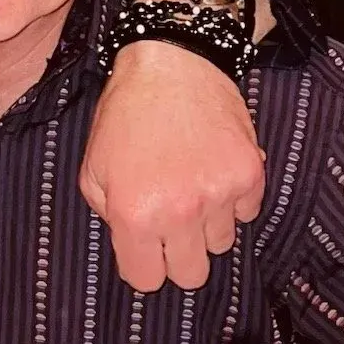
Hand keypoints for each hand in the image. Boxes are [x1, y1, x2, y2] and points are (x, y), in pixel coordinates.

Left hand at [79, 40, 266, 292]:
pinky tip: (214, 168)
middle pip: (191, 275)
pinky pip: (247, 213)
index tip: (145, 246)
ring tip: (192, 184)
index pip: (146, 280)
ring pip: (222, 244)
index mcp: (134, 214)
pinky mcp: (250, 174)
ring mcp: (219, 193)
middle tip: (172, 221)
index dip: (143, 263)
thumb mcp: (93, 168)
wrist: (171, 63)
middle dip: (178, 254)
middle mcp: (179, 211)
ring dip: (207, 224)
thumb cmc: (125, 115)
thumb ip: (109, 216)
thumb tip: (133, 244)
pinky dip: (234, 198)